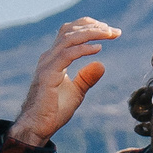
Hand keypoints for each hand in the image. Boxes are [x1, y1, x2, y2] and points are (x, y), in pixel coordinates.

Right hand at [12, 17, 121, 147]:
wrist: (38, 126)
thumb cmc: (53, 110)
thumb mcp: (76, 92)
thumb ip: (87, 77)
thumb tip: (101, 64)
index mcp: (54, 58)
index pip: (70, 32)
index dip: (90, 27)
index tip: (110, 31)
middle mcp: (49, 57)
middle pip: (70, 30)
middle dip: (94, 26)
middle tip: (115, 31)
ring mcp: (47, 64)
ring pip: (69, 38)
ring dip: (91, 33)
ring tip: (109, 34)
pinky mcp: (48, 74)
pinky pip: (67, 55)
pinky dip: (83, 49)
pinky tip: (98, 49)